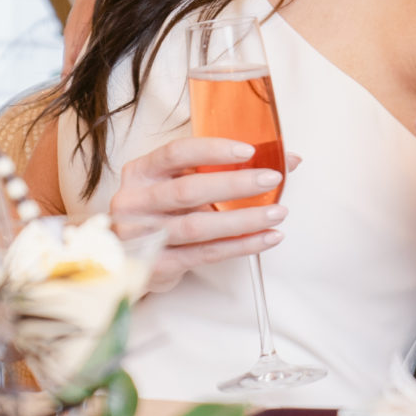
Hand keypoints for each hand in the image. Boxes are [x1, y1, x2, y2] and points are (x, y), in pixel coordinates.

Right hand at [107, 137, 286, 295]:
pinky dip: (240, 246)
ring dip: (243, 220)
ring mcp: (141, 236)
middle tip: (270, 179)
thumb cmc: (161, 212)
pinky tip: (265, 238)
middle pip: (188, 190)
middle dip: (235, 184)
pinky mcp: (157, 265)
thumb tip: (286, 159)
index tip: (248, 151)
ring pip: (198, 226)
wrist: (130, 259)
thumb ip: (220, 168)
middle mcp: (135, 201)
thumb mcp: (177, 183)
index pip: (176, 153)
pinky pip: (205, 254)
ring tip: (276, 213)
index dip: (213, 150)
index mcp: (141, 172)